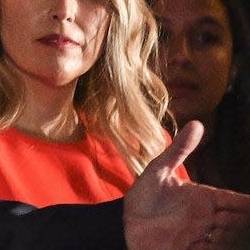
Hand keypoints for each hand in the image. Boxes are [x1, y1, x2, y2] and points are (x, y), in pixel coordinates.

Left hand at [124, 121, 249, 248]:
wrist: (123, 222)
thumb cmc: (142, 195)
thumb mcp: (158, 170)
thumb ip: (178, 150)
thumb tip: (196, 123)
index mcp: (205, 197)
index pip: (237, 201)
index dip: (246, 204)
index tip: (248, 206)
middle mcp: (208, 217)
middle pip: (240, 221)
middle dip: (238, 222)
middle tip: (220, 220)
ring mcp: (202, 235)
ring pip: (231, 239)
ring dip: (228, 237)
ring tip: (214, 233)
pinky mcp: (192, 248)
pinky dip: (214, 248)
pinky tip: (203, 244)